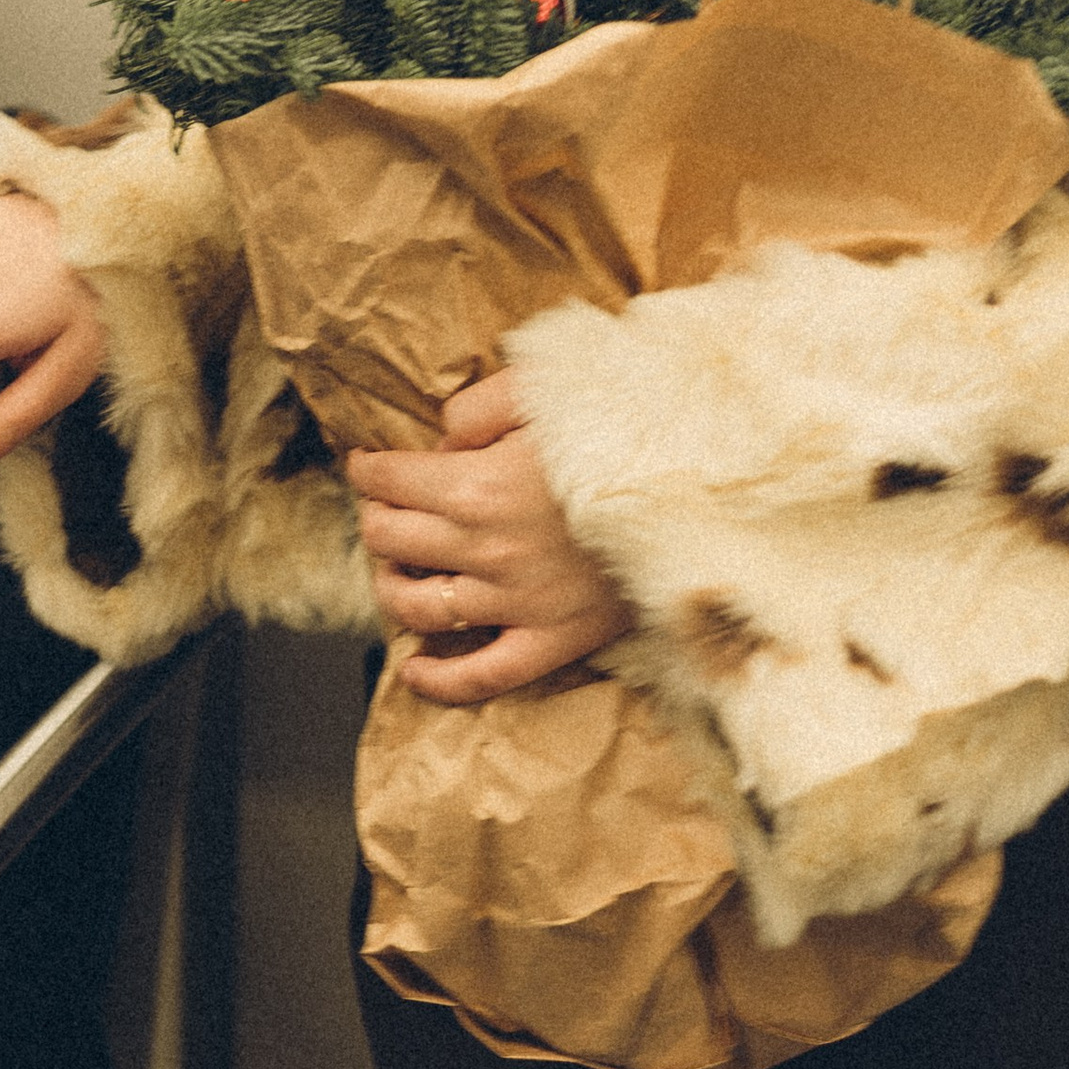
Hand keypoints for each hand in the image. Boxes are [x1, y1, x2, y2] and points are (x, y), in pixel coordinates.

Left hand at [346, 371, 630, 703]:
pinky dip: (439, 680)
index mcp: (476, 486)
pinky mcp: (554, 640)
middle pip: (391, 541)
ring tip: (399, 568)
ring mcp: (518, 602)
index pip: (388, 483)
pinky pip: (481, 676)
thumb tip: (440, 442)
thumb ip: (475, 408)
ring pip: (418, 607)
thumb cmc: (622, 426)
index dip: (369, 470)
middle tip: (387, 507)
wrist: (700, 483)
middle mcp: (486, 549)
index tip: (369, 465)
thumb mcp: (541, 387)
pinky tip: (415, 670)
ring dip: (393, 585)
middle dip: (378, 518)